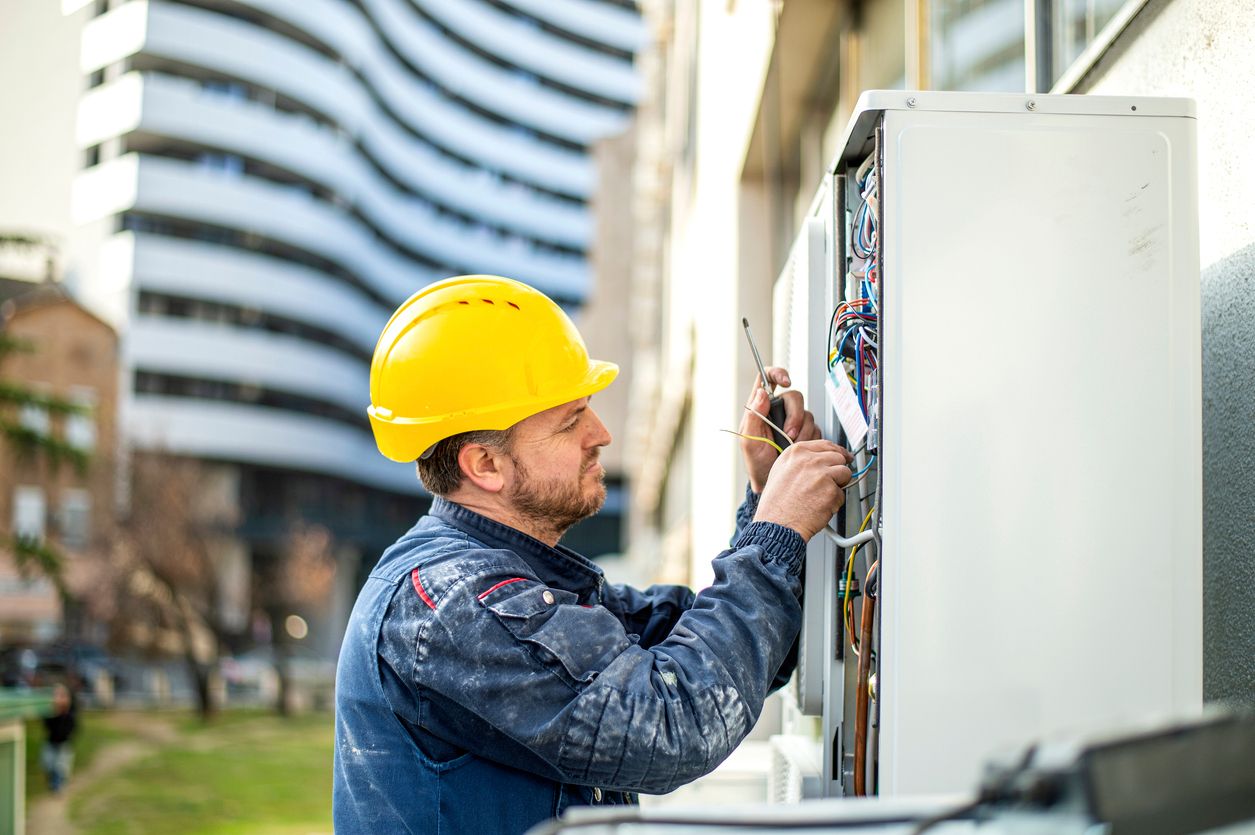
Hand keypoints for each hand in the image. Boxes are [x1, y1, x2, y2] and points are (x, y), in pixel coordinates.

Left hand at [740, 366, 821, 492]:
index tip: (786, 382)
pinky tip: (801, 448)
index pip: (767, 379)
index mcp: (761, 408)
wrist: (772, 481)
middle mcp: (779, 411)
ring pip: (807, 414)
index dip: (778, 373)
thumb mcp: (749, 441)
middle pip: (795, 397)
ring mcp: (794, 421)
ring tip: (791, 446)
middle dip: (795, 416)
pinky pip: (815, 428)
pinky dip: (810, 438)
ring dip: (802, 431)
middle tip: (789, 434)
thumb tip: (760, 393)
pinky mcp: (806, 432)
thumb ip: (753, 416)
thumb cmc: (756, 462)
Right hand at [753, 439, 853, 541]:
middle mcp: (809, 460)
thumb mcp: (781, 471)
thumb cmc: (776, 504)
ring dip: (838, 485)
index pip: (826, 444)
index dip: (836, 452)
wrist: (777, 524)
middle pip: (839, 457)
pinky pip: (842, 495)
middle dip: (837, 470)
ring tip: (821, 496)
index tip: (842, 457)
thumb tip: (821, 459)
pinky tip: (819, 507)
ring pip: (845, 473)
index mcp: (796, 452)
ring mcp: (821, 474)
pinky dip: (834, 503)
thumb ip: (801, 461)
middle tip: (830, 482)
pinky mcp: (831, 491)